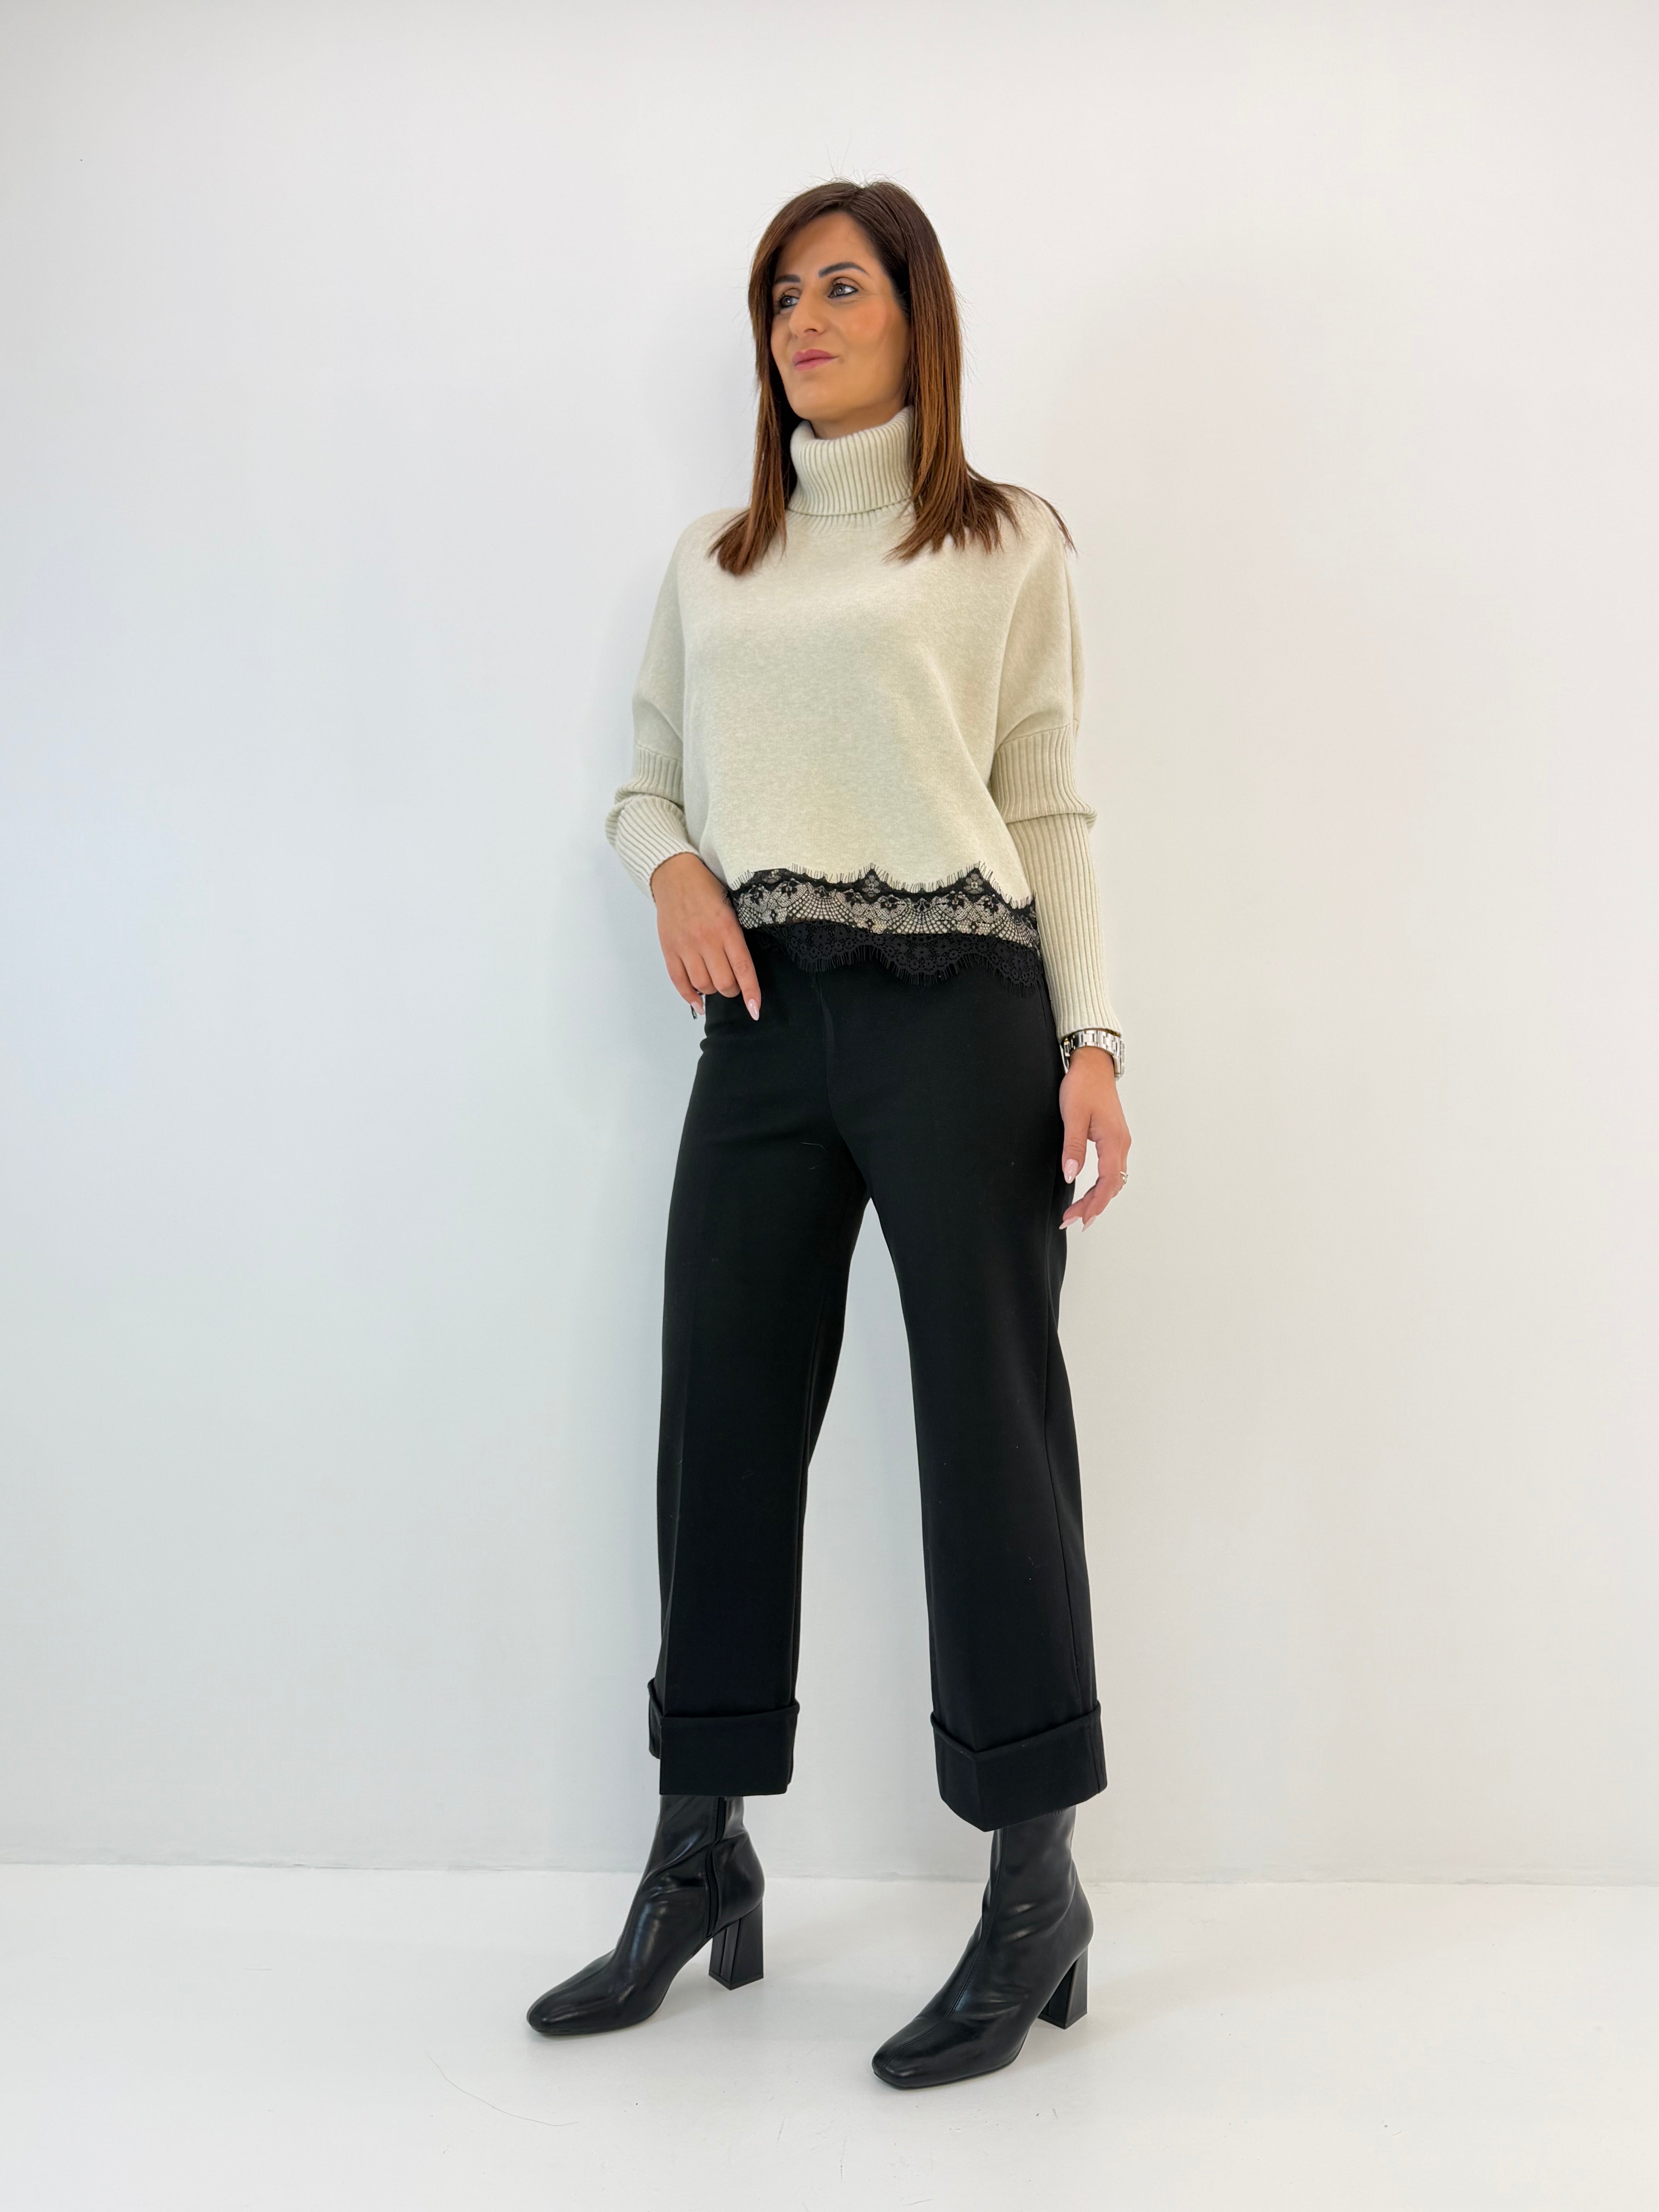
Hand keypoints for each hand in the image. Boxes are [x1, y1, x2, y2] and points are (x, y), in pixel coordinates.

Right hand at [649, 852, 760, 1018]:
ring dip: (712, 991)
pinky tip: (699, 1002)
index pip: (743, 968)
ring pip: (702, 985)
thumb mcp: (732, 907)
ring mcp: (685, 946)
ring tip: (716, 983)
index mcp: (726, 928)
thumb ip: (737, 935)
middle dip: (733, 990)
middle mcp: (706, 940)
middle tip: (734, 983)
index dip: (750, 992)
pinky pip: (679, 981)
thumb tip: (743, 967)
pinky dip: (690, 996)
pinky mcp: (669, 949)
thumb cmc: (708, 888)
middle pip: (723, 983)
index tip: (755, 1010)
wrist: (674, 874)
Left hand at [1058, 1048, 1130, 1228]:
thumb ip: (1073, 1147)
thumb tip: (1072, 1175)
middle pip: (1112, 1185)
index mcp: (1113, 1141)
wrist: (1093, 1064)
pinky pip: (1113, 1169)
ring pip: (1114, 1179)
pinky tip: (1091, 1191)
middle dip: (1094, 1206)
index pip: (1107, 1182)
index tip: (1079, 1219)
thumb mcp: (1073, 1116)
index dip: (1094, 1204)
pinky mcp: (1115, 1137)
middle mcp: (1122, 1144)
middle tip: (1072, 1220)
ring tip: (1079, 1212)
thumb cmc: (1083, 1086)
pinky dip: (1103, 1185)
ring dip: (1098, 1197)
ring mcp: (1120, 1141)